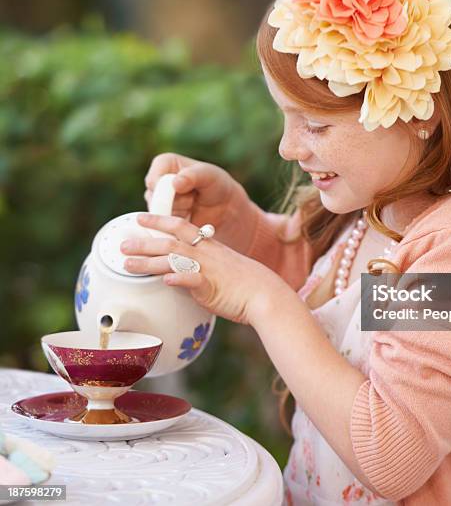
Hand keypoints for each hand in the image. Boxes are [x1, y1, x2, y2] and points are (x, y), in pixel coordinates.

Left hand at [121, 212, 292, 324]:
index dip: (159, 220)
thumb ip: (202, 267)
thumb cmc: (246, 284)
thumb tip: (182, 273)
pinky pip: (193, 281)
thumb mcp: (223, 268)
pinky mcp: (211, 288)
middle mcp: (206, 254)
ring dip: (148, 262)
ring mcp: (208, 270)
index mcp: (209, 247)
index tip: (140, 218)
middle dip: (144, 242)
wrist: (266, 294)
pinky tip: (164, 280)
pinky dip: (178, 279)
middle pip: (170, 242)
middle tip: (122, 243)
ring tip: (127, 265)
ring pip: (174, 260)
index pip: (181, 226)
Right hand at [144, 153, 256, 253]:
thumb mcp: (209, 175)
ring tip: (192, 207)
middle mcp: (156, 182)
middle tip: (192, 200)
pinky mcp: (161, 219)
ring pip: (157, 215)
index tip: (182, 190)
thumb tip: (176, 183)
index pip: (153, 180)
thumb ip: (193, 176)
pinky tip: (189, 219)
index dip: (166, 190)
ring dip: (177, 215)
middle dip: (174, 204)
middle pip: (154, 200)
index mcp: (164, 164)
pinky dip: (175, 226)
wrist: (224, 207)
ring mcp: (156, 201)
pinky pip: (161, 227)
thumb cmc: (217, 185)